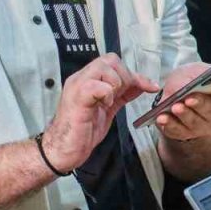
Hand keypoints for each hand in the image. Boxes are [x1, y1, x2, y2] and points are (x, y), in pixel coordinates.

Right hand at [43, 53, 157, 170]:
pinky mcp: (77, 97)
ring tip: (108, 102)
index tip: (147, 87)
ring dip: (115, 86)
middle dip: (125, 78)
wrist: (63, 149)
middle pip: (111, 59)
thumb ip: (123, 94)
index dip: (132, 73)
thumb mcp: (108, 108)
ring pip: (104, 67)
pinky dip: (107, 95)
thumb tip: (142, 84)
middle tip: (120, 97)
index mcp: (88, 79)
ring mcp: (77, 85)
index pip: (114, 62)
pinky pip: (98, 85)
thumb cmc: (82, 131)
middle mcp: (81, 78)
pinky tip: (103, 107)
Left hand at [152, 62, 210, 141]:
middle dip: (200, 104)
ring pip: (193, 122)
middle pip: (210, 110)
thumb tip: (187, 84)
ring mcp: (199, 126)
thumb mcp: (191, 72)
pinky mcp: (183, 133)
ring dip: (184, 114)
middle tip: (190, 99)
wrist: (174, 98)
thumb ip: (194, 74)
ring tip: (175, 107)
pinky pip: (176, 130)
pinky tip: (162, 118)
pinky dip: (169, 124)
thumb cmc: (187, 82)